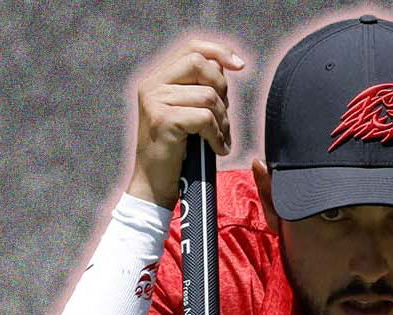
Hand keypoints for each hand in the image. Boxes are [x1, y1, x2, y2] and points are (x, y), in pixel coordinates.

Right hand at [126, 38, 245, 207]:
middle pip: (200, 64)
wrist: (153, 186)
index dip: (218, 52)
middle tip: (224, 118)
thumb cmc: (175, 154)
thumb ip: (198, 89)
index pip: (191, 48)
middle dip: (222, 89)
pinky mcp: (163, 120)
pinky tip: (218, 149)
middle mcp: (152, 85)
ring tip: (221, 139)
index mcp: (157, 80)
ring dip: (223, 120)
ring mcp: (155, 101)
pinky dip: (217, 135)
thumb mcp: (186, 115)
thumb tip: (224, 67)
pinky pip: (205, 118)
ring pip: (207, 95)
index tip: (240, 66)